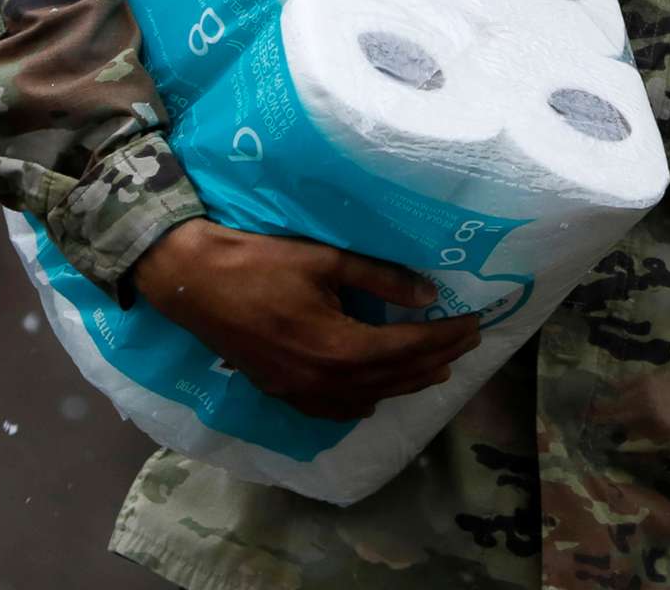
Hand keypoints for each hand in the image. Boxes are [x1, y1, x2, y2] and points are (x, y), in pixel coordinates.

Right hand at [129, 219, 484, 420]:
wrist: (193, 283)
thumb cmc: (259, 262)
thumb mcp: (325, 261)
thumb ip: (380, 279)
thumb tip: (428, 295)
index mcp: (340, 347)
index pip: (409, 348)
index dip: (446, 337)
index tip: (475, 324)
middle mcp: (326, 381)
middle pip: (396, 378)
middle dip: (436, 360)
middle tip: (467, 343)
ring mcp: (302, 394)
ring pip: (370, 398)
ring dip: (407, 383)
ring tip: (436, 366)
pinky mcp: (284, 394)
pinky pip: (337, 409)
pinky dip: (367, 399)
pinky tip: (378, 388)